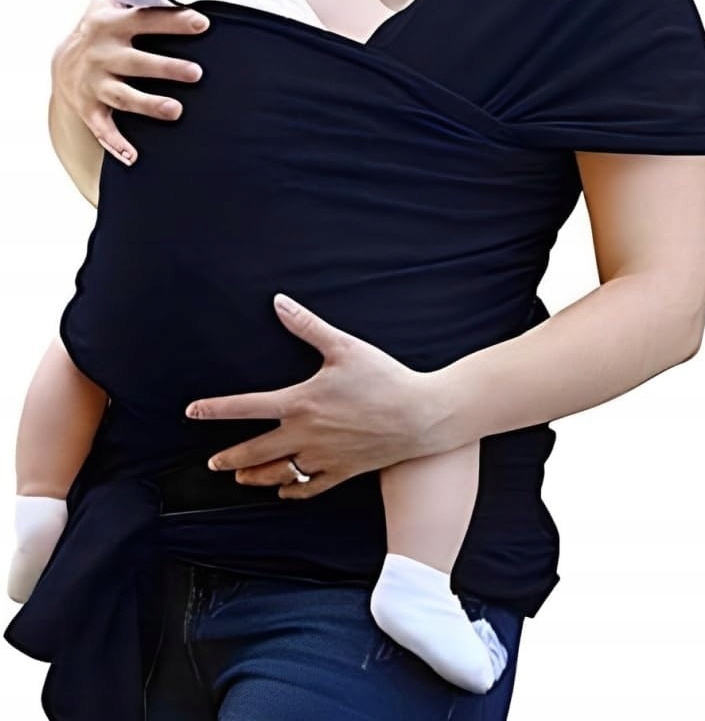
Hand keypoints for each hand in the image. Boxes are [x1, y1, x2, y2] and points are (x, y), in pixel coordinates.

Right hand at [51, 0, 209, 164]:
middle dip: (166, 67)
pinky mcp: (92, 111)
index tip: (203, 22)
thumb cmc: (99, 26)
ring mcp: (96, 84)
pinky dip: (117, 145)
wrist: (61, 65)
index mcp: (112, 24)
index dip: (173, 20)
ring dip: (149, 104)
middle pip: (138, 61)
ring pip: (125, 97)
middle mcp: (103, 54)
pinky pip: (104, 130)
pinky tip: (135, 158)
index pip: (146, 21)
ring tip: (176, 110)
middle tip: (197, 73)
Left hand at [184, 294, 447, 498]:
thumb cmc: (384, 378)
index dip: (214, 409)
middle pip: (255, 451)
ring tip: (240, 478)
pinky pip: (310, 488)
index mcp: (300, 402)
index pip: (246, 406)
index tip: (193, 412)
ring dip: (254, 477)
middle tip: (212, 462)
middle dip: (229, 457)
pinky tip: (284, 490)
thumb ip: (306, 325)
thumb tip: (279, 302)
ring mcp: (323, 458)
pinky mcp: (343, 472)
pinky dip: (292, 490)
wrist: (422, 416)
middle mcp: (305, 434)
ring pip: (278, 474)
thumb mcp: (344, 346)